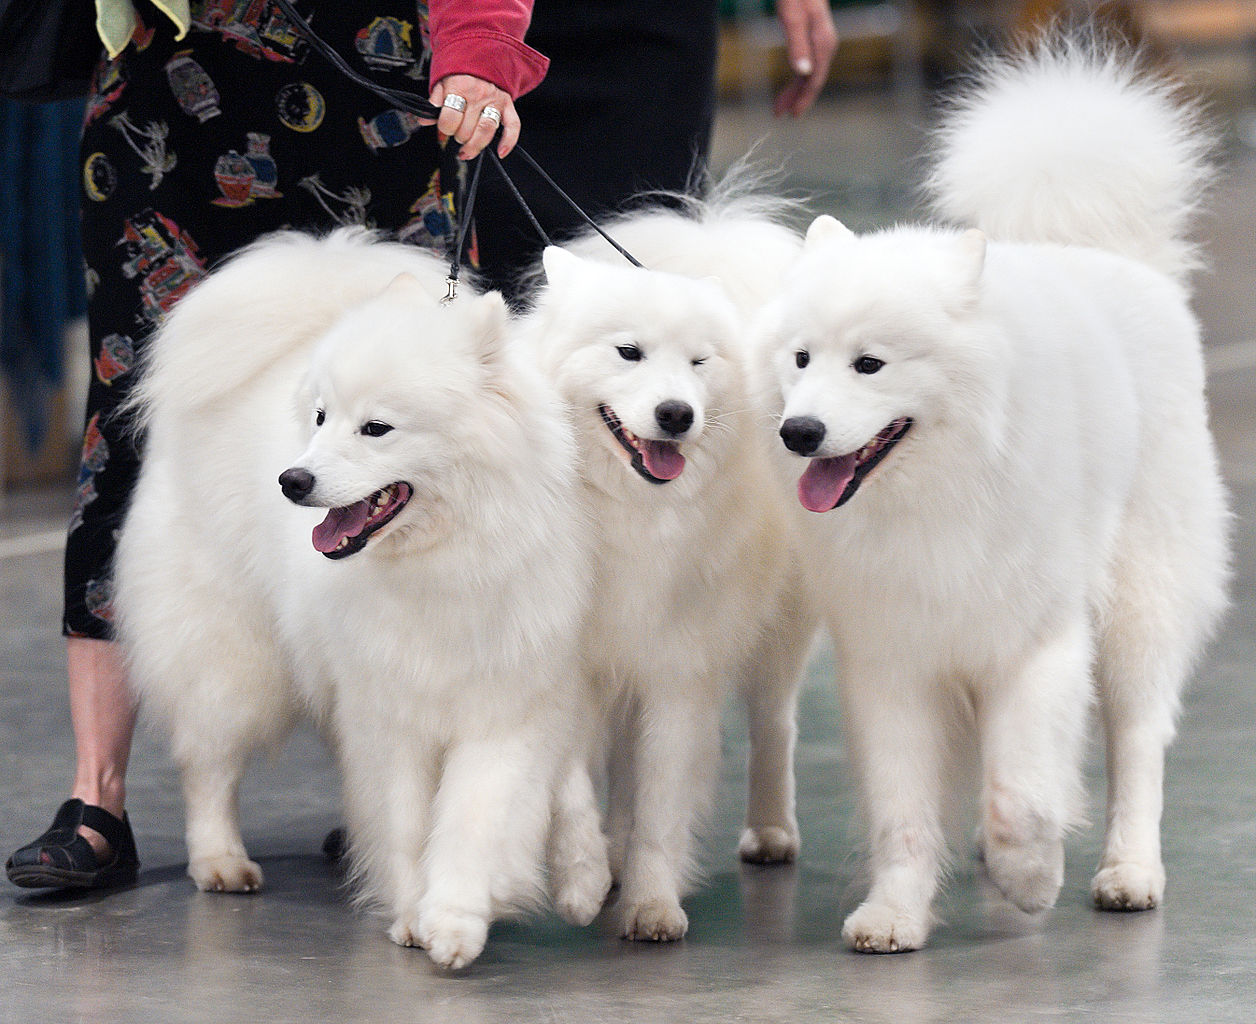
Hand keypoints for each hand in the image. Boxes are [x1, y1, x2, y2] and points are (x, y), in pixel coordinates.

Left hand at [425, 74, 520, 159]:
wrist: (481, 55)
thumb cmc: (461, 72)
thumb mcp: (442, 81)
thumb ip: (434, 101)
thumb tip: (424, 121)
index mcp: (460, 87)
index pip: (450, 119)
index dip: (444, 127)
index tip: (444, 127)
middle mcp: (479, 94)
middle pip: (466, 130)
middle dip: (458, 136)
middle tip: (456, 132)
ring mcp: (495, 101)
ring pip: (485, 132)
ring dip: (474, 146)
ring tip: (466, 151)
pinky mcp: (507, 105)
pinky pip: (512, 126)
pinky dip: (508, 142)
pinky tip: (501, 152)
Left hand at [773, 0, 838, 117]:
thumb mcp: (792, 18)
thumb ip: (798, 44)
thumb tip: (803, 72)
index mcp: (822, 43)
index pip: (814, 79)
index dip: (803, 99)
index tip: (791, 114)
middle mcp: (825, 45)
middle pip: (812, 80)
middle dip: (796, 98)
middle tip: (779, 113)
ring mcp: (821, 41)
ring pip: (809, 73)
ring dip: (795, 90)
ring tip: (780, 104)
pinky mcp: (814, 37)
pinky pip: (808, 64)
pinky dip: (798, 77)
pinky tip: (791, 84)